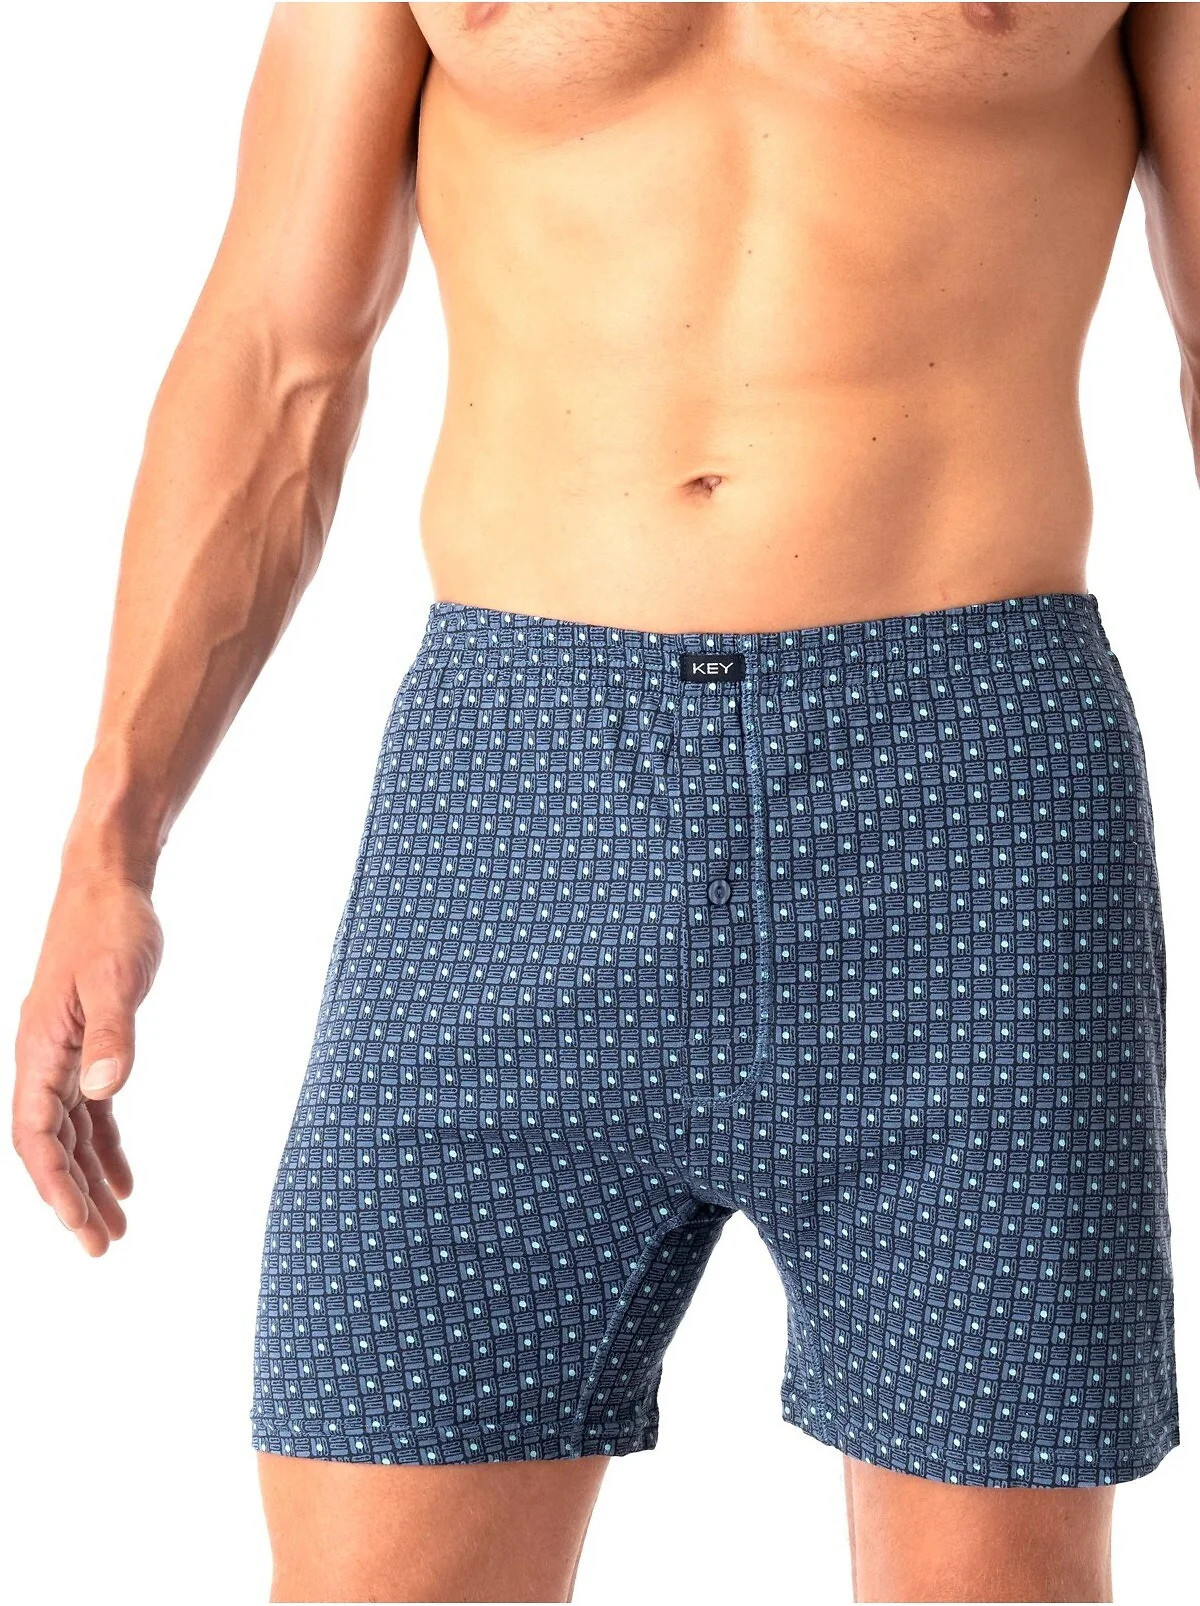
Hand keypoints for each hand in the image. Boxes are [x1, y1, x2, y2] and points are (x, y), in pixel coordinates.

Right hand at [12, 869, 163, 1254]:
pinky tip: (125, 1177)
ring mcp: (62, 1052)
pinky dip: (104, 1145)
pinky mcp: (86, 1043)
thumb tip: (103, 1090)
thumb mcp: (116, 980)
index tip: (81, 1225)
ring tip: (117, 1226)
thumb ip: (112, 1034)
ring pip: (70, 1134)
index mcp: (38, 1049)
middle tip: (104, 1247)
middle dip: (73, 1198)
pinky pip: (88, 1110)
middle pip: (50, 1146)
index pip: (35, 1136)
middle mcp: (42, 1058)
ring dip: (90, 1179)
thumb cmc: (109, 926)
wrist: (108, 883)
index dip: (55, 1184)